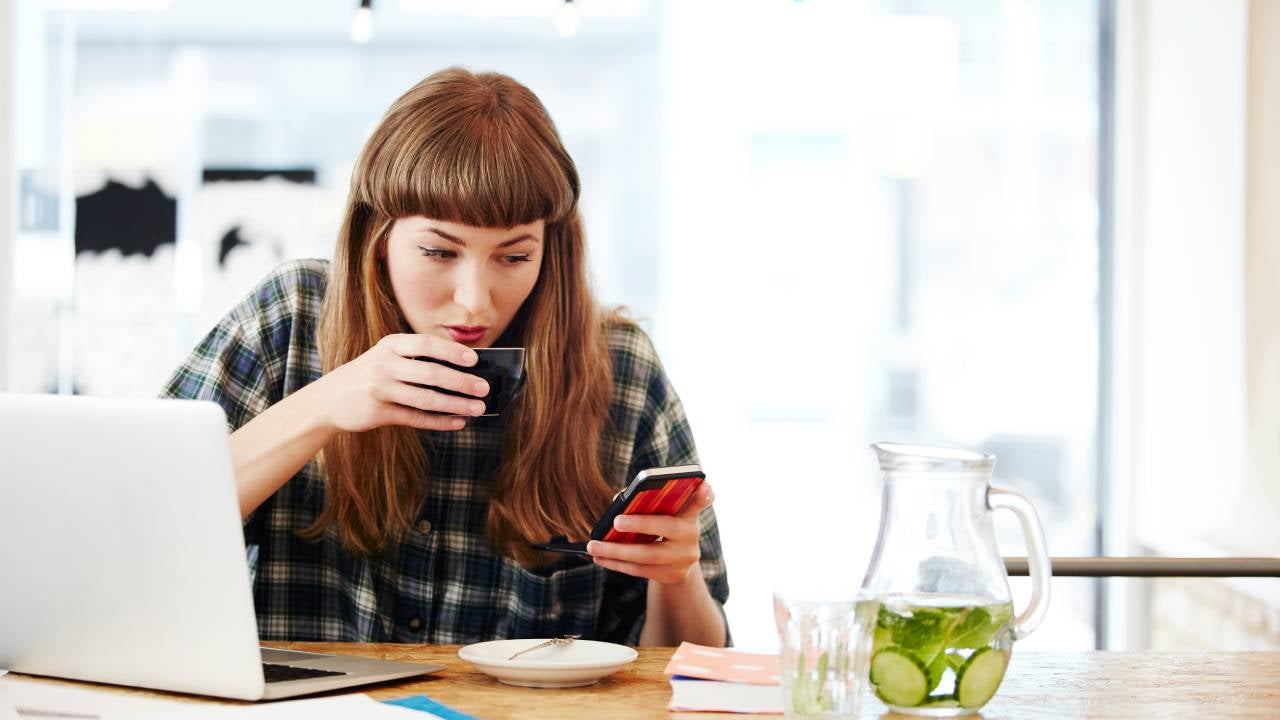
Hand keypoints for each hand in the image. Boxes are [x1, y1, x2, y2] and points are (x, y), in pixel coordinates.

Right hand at [315, 333, 489, 433]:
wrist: (329, 399)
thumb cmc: (368, 375)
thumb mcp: (386, 357)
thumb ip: (416, 358)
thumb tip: (461, 368)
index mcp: (390, 345)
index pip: (426, 343)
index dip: (451, 351)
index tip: (474, 360)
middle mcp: (384, 364)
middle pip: (431, 373)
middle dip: (462, 382)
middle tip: (484, 388)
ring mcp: (380, 389)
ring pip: (426, 399)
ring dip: (456, 405)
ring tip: (477, 408)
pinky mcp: (378, 412)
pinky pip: (416, 418)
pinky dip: (440, 421)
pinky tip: (457, 422)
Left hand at [587, 483, 713, 584]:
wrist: (677, 560)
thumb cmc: (663, 525)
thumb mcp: (662, 512)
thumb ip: (646, 501)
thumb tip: (619, 500)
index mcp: (689, 513)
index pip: (700, 501)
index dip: (704, 495)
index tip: (704, 486)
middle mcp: (692, 535)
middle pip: (667, 528)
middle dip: (639, 525)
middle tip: (615, 521)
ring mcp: (684, 559)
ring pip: (648, 556)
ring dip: (616, 552)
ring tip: (593, 546)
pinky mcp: (673, 576)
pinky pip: (641, 571)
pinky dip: (618, 564)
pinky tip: (601, 558)